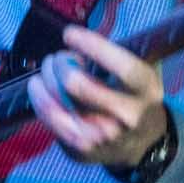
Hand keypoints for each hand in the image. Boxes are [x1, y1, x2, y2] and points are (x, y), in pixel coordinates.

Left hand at [26, 25, 166, 168]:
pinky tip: (38, 86)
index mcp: (145, 90)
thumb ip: (112, 57)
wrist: (141, 144)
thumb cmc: (133, 96)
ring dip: (45, 77)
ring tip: (48, 70)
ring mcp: (103, 136)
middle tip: (58, 58)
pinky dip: (38, 97)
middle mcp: (126, 116)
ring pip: (56, 100)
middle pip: (76, 83)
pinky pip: (48, 117)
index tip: (69, 33)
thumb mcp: (139, 73)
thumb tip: (72, 44)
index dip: (93, 46)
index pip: (122, 67)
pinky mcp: (81, 148)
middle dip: (59, 63)